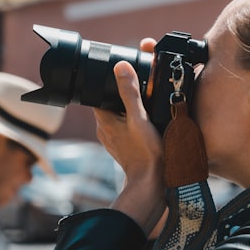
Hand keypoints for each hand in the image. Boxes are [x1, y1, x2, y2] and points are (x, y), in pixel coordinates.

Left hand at [93, 41, 165, 234]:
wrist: (152, 183)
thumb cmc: (145, 153)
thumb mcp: (139, 118)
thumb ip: (130, 92)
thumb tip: (120, 66)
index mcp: (104, 119)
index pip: (98, 92)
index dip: (109, 80)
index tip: (122, 73)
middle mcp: (105, 129)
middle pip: (109, 102)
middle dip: (121, 93)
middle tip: (138, 85)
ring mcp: (114, 140)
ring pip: (118, 115)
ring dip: (129, 108)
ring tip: (145, 102)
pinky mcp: (125, 148)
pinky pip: (126, 128)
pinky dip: (134, 121)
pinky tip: (148, 120)